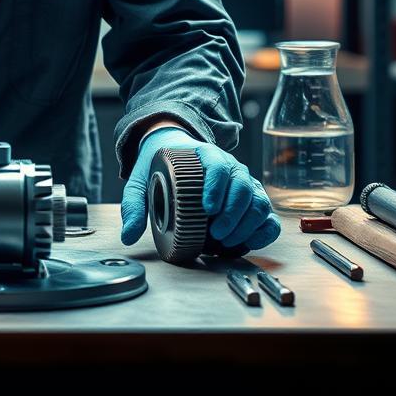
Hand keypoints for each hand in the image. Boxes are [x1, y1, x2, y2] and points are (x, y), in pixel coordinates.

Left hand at [120, 127, 280, 251]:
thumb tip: (128, 236)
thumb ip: (134, 204)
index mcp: (204, 154)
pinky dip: (264, 230)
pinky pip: (267, 214)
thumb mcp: (142, 181)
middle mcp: (229, 166)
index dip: (217, 187)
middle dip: (232, 214)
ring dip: (246, 225)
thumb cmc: (161, 168)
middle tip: (216, 234)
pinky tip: (248, 242)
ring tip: (226, 242)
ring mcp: (243, 182)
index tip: (208, 208)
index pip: (218, 165)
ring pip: (258, 201)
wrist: (175, 153)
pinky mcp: (251, 199)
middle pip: (242, 186)